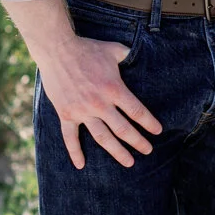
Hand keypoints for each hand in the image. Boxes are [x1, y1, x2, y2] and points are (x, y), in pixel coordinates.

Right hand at [38, 34, 162, 168]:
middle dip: (138, 142)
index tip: (157, 132)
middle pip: (123, 129)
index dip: (149, 123)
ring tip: (129, 162)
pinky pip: (70, 137)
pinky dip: (75, 152)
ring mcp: (82, 111)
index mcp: (114, 89)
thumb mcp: (114, 50)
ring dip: (117, 152)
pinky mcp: (66, 114)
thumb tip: (142, 55)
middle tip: (148, 150)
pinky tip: (81, 165)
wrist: (57, 50)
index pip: (137, 112)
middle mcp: (100, 104)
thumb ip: (129, 56)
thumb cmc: (88, 49)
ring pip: (102, 138)